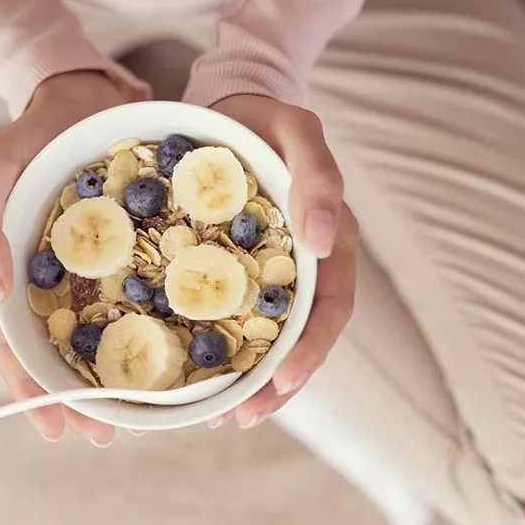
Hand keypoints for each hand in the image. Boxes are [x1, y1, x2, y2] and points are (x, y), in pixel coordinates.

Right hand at [0, 71, 129, 445]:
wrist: (88, 96)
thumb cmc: (33, 133)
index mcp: (14, 274)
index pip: (14, 344)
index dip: (31, 390)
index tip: (58, 427)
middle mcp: (51, 281)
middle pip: (58, 354)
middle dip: (78, 399)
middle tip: (106, 436)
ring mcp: (92, 272)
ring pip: (99, 336)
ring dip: (114, 379)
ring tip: (141, 415)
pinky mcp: (133, 255)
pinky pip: (141, 300)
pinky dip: (151, 330)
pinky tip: (177, 354)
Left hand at [208, 95, 358, 428]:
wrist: (231, 107)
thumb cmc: (267, 120)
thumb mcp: (300, 133)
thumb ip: (319, 178)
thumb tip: (323, 239)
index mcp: (327, 245)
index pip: (330, 311)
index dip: (311, 352)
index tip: (281, 382)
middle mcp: (301, 268)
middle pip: (300, 339)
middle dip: (277, 384)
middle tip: (243, 418)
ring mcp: (268, 273)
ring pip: (267, 338)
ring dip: (249, 380)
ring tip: (219, 414)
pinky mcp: (233, 271)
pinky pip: (231, 316)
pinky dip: (219, 348)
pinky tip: (193, 369)